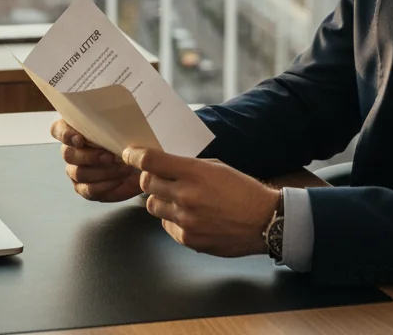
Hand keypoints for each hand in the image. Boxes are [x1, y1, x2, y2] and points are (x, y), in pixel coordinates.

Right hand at [51, 118, 140, 201]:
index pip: (58, 129)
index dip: (65, 134)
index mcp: (75, 129)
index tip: (80, 139)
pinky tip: (119, 179)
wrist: (138, 161)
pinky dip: (105, 185)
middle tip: (111, 156)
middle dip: (90, 156)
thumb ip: (113, 118)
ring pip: (79, 173)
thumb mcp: (123, 123)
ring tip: (123, 168)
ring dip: (103, 172)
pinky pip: (88, 190)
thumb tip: (114, 112)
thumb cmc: (128, 137)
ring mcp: (75, 170)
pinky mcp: (84, 188)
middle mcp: (71, 150)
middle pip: (68, 154)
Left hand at [123, 146, 279, 256]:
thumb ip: (187, 165)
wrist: (263, 221)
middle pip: (146, 183)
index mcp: (193, 172)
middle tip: (158, 175)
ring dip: (159, 198)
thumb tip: (163, 163)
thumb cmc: (242, 189)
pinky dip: (171, 218)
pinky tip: (189, 215)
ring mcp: (185, 220)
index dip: (135, 156)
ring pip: (152, 205)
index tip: (129, 154)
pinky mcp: (188, 239)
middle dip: (148, 177)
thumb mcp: (216, 167)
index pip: (150, 161)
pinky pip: (166, 225)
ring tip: (177, 196)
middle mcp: (185, 196)